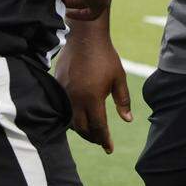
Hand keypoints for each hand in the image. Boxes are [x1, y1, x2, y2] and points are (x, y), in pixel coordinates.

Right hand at [54, 29, 131, 152]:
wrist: (85, 37)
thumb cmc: (105, 56)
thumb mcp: (119, 78)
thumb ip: (123, 100)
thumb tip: (127, 120)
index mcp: (93, 98)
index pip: (98, 127)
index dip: (104, 140)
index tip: (109, 149)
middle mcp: (76, 99)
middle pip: (82, 128)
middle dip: (92, 137)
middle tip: (101, 141)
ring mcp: (65, 93)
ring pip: (70, 120)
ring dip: (81, 129)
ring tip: (91, 131)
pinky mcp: (58, 85)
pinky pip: (63, 107)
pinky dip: (71, 116)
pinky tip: (78, 115)